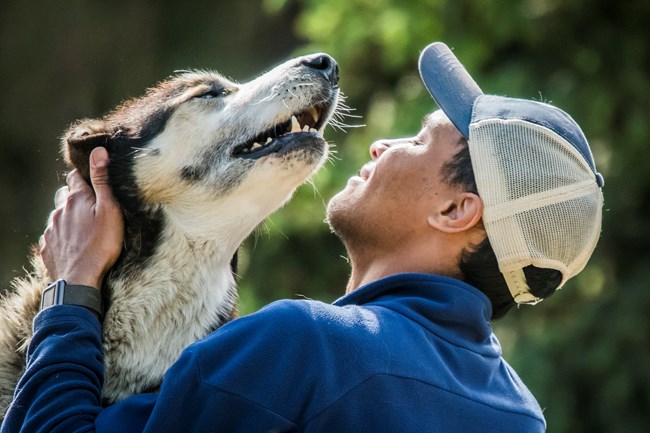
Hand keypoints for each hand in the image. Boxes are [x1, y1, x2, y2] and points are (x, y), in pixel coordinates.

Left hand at [40, 147, 123, 289]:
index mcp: (76, 199)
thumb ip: (102, 180)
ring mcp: (51, 229)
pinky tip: (75, 244)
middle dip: (77, 198)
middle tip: (93, 209)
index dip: (84, 177)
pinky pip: (54, 235)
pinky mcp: (47, 246)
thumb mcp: (110, 210)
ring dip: (70, 218)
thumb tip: (99, 151)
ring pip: (59, 216)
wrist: (79, 279)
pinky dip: (63, 236)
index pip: (75, 177)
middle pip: (66, 197)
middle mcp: (59, 211)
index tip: (94, 182)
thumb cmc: (101, 245)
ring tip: (86, 230)